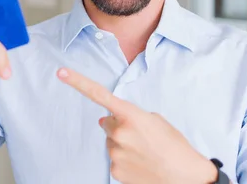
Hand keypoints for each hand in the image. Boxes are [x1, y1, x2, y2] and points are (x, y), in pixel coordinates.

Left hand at [57, 67, 217, 183]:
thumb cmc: (174, 146)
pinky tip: (141, 162)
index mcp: (131, 115)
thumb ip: (129, 116)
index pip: (100, 95)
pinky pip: (114, 158)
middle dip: (119, 126)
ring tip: (145, 151)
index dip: (78, 82)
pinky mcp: (114, 170)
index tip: (61, 72)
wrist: (185, 176)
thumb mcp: (155, 121)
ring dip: (123, 143)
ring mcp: (115, 153)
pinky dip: (125, 159)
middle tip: (142, 136)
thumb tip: (104, 120)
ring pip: (111, 141)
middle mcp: (118, 133)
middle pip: (108, 123)